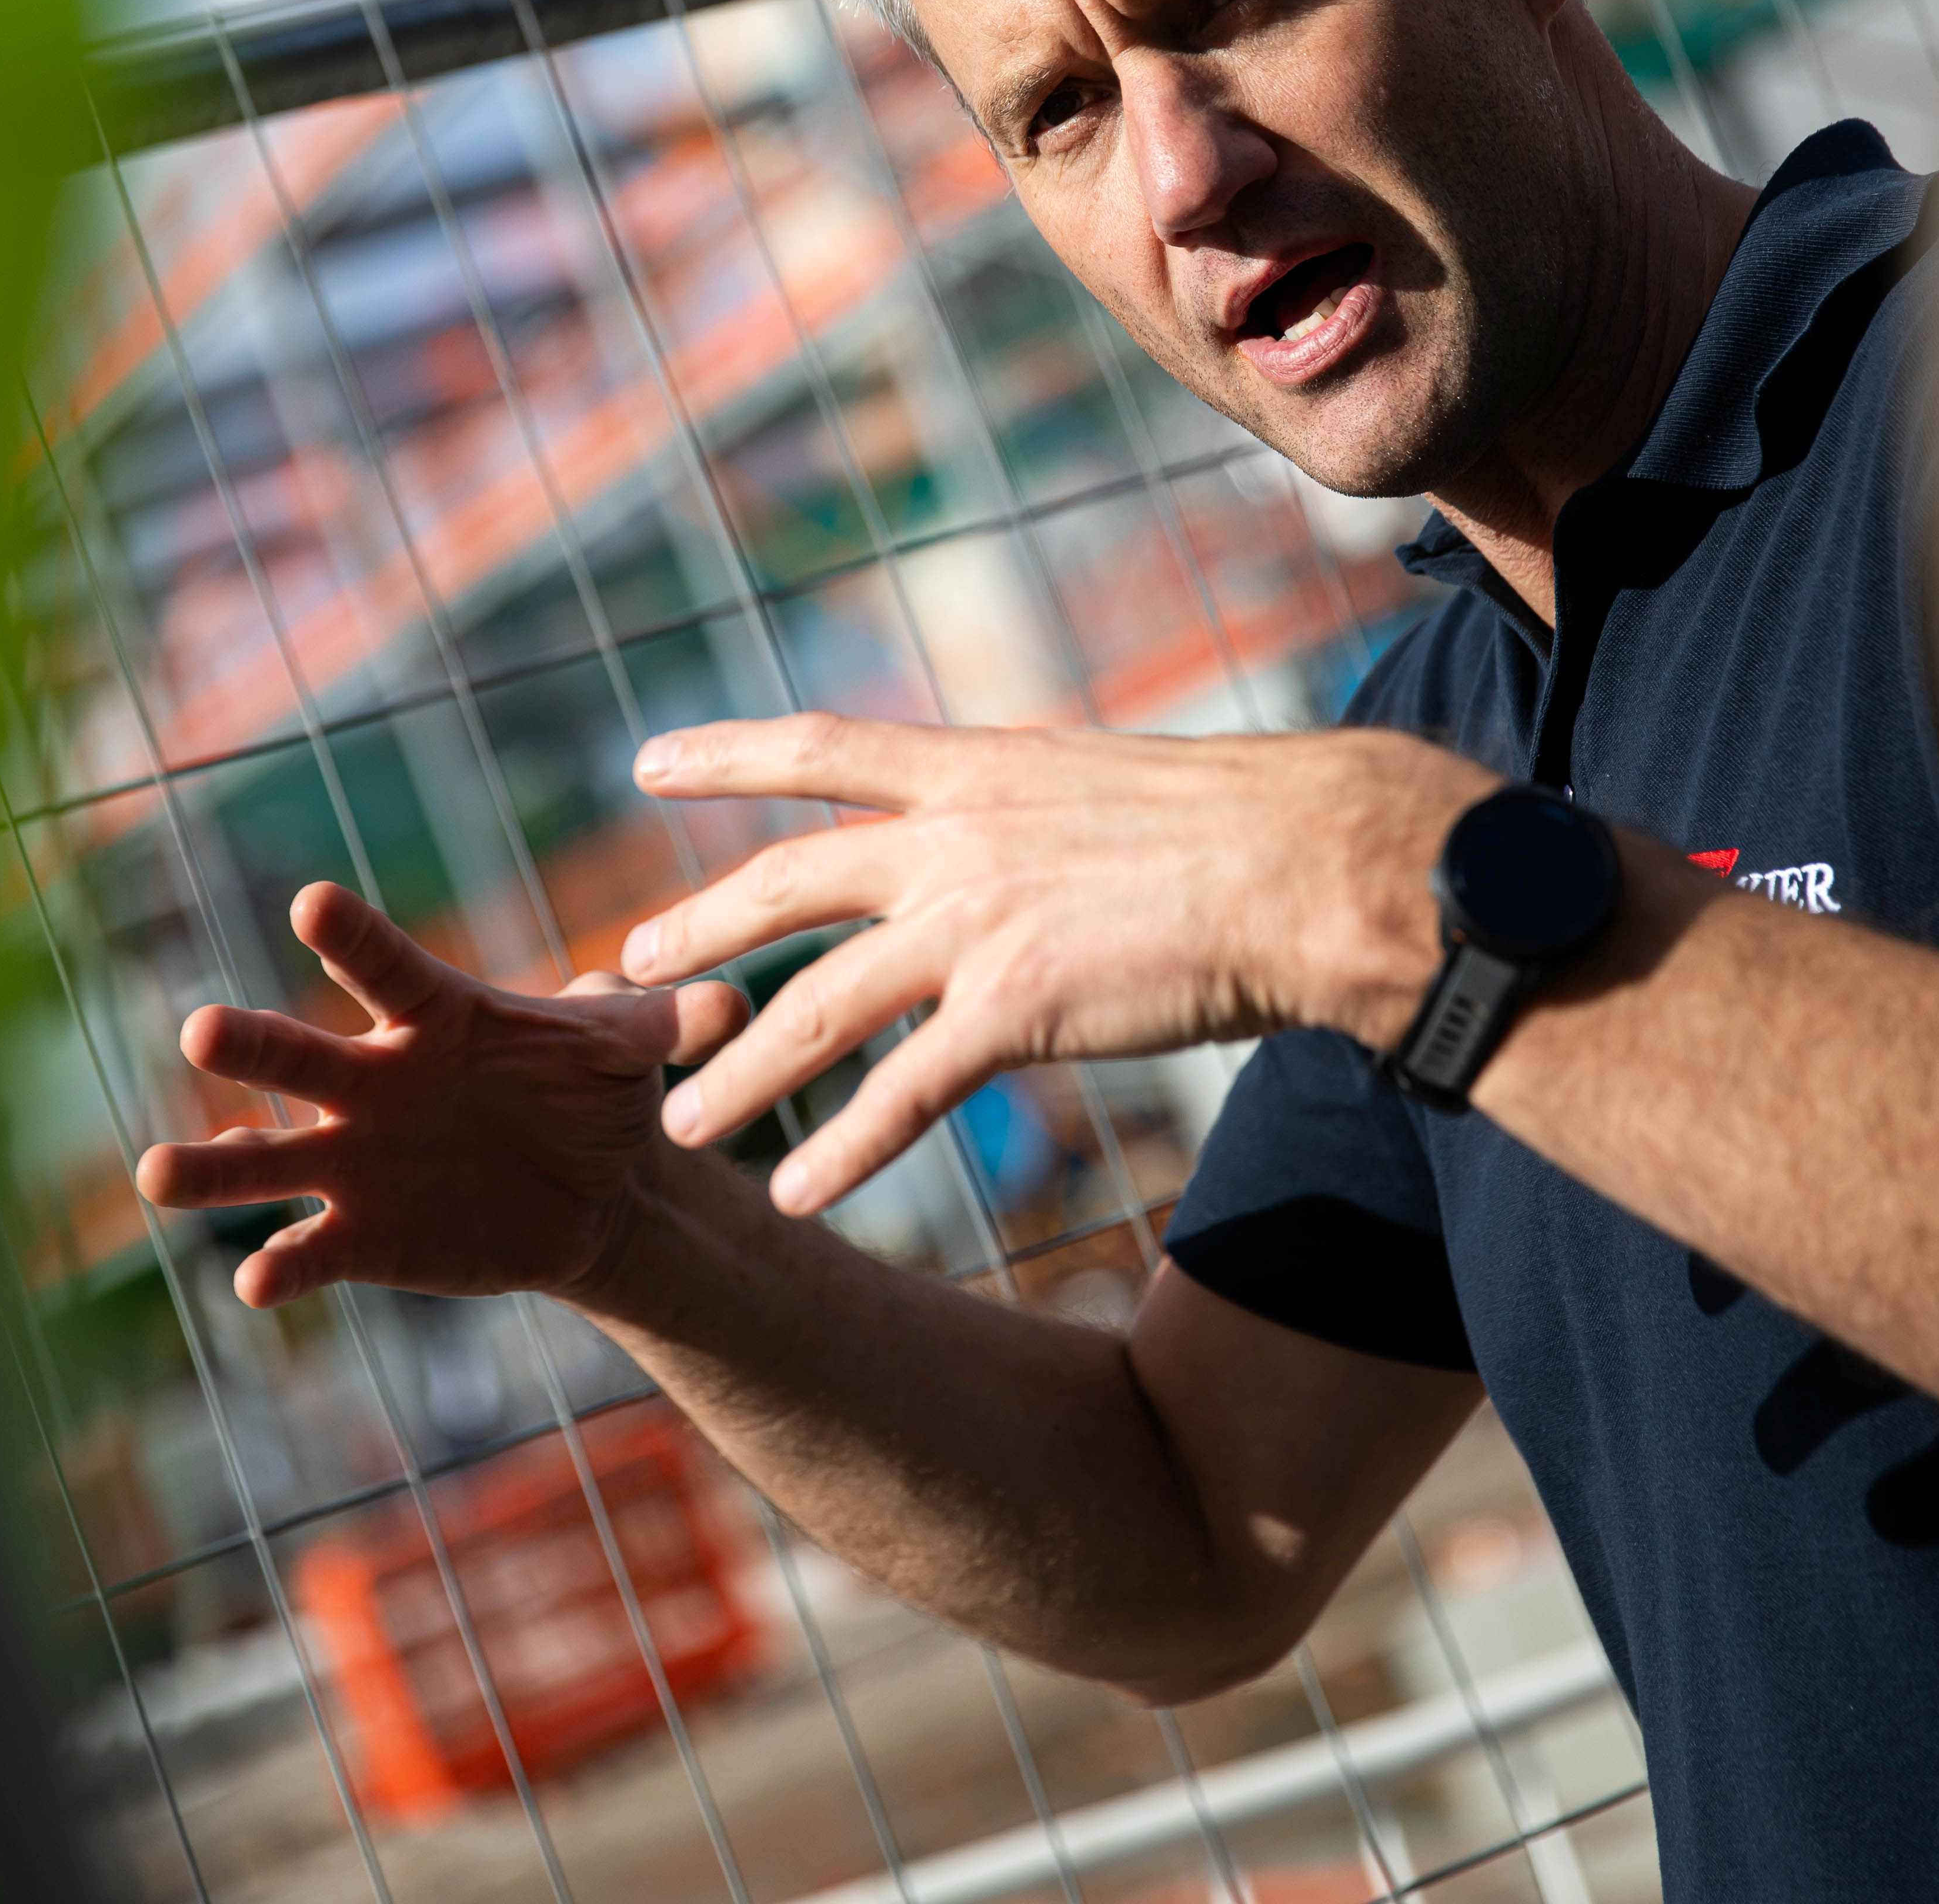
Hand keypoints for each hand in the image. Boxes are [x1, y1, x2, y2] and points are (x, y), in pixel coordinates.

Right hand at [134, 882, 748, 1307]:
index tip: (310, 901)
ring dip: (214, 1165)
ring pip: (268, 1159)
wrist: (594, 1189)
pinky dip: (283, 1267)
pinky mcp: (363, 1236)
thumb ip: (666, 1022)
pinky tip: (253, 1285)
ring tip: (157, 1172)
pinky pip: (312, 1251)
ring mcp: (357, 1161)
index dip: (349, 937)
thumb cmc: (596, 1089)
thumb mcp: (631, 1049)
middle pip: (300, 1055)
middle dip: (251, 1045)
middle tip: (200, 1029)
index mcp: (432, 1015)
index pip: (383, 966)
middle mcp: (374, 1081)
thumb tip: (732, 1003)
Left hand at [620, 714, 1502, 1214]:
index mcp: (979, 768)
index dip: (728, 752)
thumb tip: (1017, 825)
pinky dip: (841, 1147)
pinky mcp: (1014, 1010)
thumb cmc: (1244, 827)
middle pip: (786, 884)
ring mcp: (977, 924)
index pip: (822, 748)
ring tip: (678, 1126)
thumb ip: (1032, 812)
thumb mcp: (1105, 785)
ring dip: (742, 1073)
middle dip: (697, 926)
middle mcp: (957, 838)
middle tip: (627, 965)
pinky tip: (794, 1190)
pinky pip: (901, 1094)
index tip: (650, 761)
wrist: (1311, 866)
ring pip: (818, 1005)